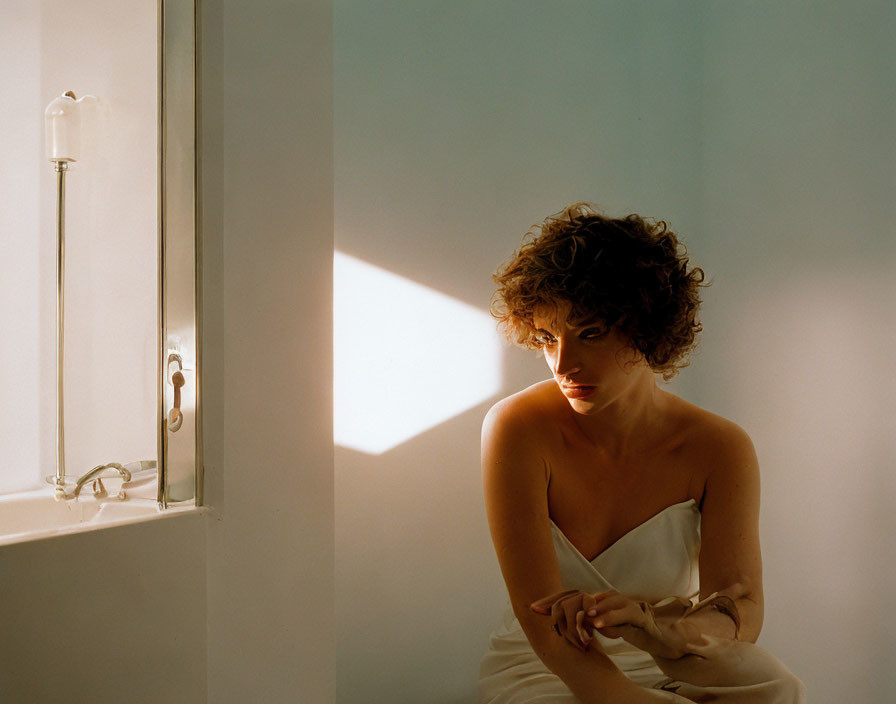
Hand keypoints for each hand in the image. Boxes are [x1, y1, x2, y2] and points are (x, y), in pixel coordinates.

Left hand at [531, 589, 703, 659]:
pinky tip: (597, 625)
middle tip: (542, 612)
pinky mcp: (638, 616)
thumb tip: (562, 625)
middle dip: (559, 604)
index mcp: (599, 599)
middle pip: (581, 595)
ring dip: (585, 610)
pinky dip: (609, 618)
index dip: (551, 602)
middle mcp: (609, 597)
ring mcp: (625, 604)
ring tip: (568, 617)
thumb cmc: (628, 628)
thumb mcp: (601, 626)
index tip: (532, 609)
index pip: (571, 596)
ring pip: (602, 602)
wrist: (657, 635)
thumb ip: (584, 623)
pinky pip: (623, 614)